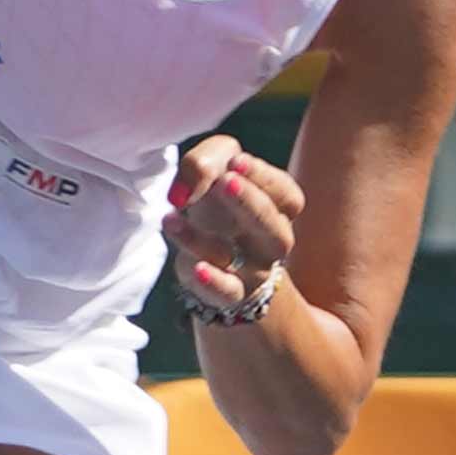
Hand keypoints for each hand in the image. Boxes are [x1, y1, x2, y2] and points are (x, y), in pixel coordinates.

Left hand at [168, 135, 302, 320]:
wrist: (208, 256)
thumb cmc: (217, 203)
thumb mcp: (214, 169)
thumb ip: (204, 163)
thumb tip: (184, 190)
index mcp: (279, 207)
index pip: (285, 193)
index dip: (262, 176)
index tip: (235, 161)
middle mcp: (271, 240)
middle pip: (272, 227)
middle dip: (250, 202)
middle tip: (224, 181)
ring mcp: (252, 270)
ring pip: (237, 258)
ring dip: (202, 239)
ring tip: (170, 217)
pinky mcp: (228, 293)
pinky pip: (227, 293)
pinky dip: (213, 283)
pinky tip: (196, 268)